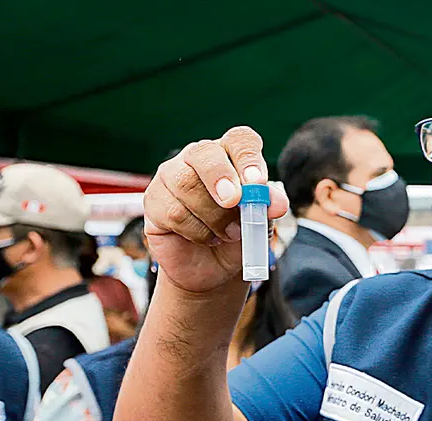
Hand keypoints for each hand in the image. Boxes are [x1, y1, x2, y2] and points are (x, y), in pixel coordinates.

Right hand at [142, 127, 288, 292]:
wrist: (214, 268)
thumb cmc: (238, 234)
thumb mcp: (260, 221)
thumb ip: (268, 206)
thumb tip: (277, 203)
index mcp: (230, 155)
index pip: (239, 140)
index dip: (248, 156)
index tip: (257, 181)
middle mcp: (198, 159)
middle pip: (203, 153)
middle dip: (220, 177)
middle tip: (233, 201)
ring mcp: (171, 177)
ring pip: (185, 185)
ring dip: (213, 216)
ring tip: (229, 233)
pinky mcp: (154, 202)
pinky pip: (172, 212)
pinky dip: (197, 231)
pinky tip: (206, 238)